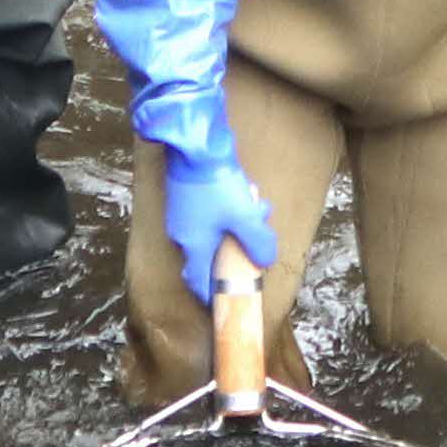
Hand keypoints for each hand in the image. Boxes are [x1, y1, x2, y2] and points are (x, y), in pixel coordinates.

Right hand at [159, 151, 275, 307]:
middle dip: (234, 252)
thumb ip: (258, 242)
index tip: (223, 301)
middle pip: (209, 255)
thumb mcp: (244, 217)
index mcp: (194, 246)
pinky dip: (228, 209)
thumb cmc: (216, 186)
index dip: (211, 294)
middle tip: (256, 243)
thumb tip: (265, 261)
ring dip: (236, 225)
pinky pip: (210, 212)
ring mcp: (182, 213)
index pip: (198, 281)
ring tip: (258, 208)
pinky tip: (246, 192)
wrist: (193, 145)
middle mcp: (183, 234)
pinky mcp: (185, 194)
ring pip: (213, 230)